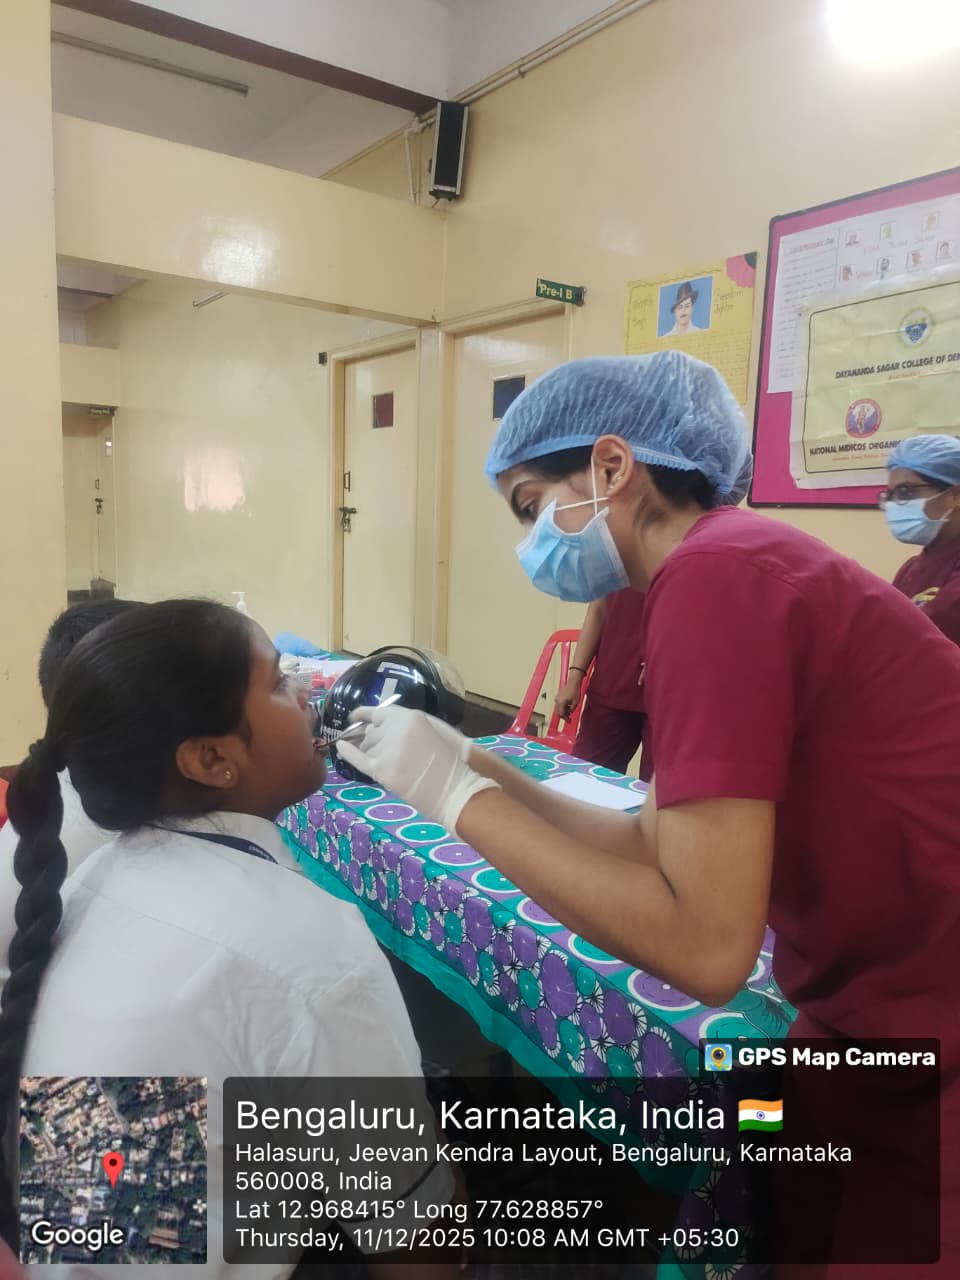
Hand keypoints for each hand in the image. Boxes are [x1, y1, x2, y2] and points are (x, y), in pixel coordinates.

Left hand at [337, 705, 497, 836]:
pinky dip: (347, 753)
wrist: (454, 788)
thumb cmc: (448, 762)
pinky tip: (340, 747)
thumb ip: (405, 726)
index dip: (364, 715)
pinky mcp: (381, 769)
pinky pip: (358, 759)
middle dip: (369, 739)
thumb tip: (379, 727)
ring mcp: (386, 749)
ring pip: (365, 746)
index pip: (378, 712)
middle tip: (377, 749)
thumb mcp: (429, 731)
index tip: (355, 717)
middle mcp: (395, 729)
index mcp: (409, 716)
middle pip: (370, 731)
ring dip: (367, 750)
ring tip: (376, 757)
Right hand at [554, 671, 584, 719]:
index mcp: (561, 703)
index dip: (565, 719)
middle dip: (564, 716)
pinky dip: (563, 707)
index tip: (569, 721)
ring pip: (558, 708)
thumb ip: (572, 710)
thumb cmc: (575, 691)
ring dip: (563, 711)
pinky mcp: (558, 696)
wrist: (573, 682)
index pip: (561, 714)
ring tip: (570, 711)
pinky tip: (568, 706)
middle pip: (558, 712)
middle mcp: (557, 701)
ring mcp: (557, 698)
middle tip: (569, 718)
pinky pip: (559, 704)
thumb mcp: (575, 703)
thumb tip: (569, 713)